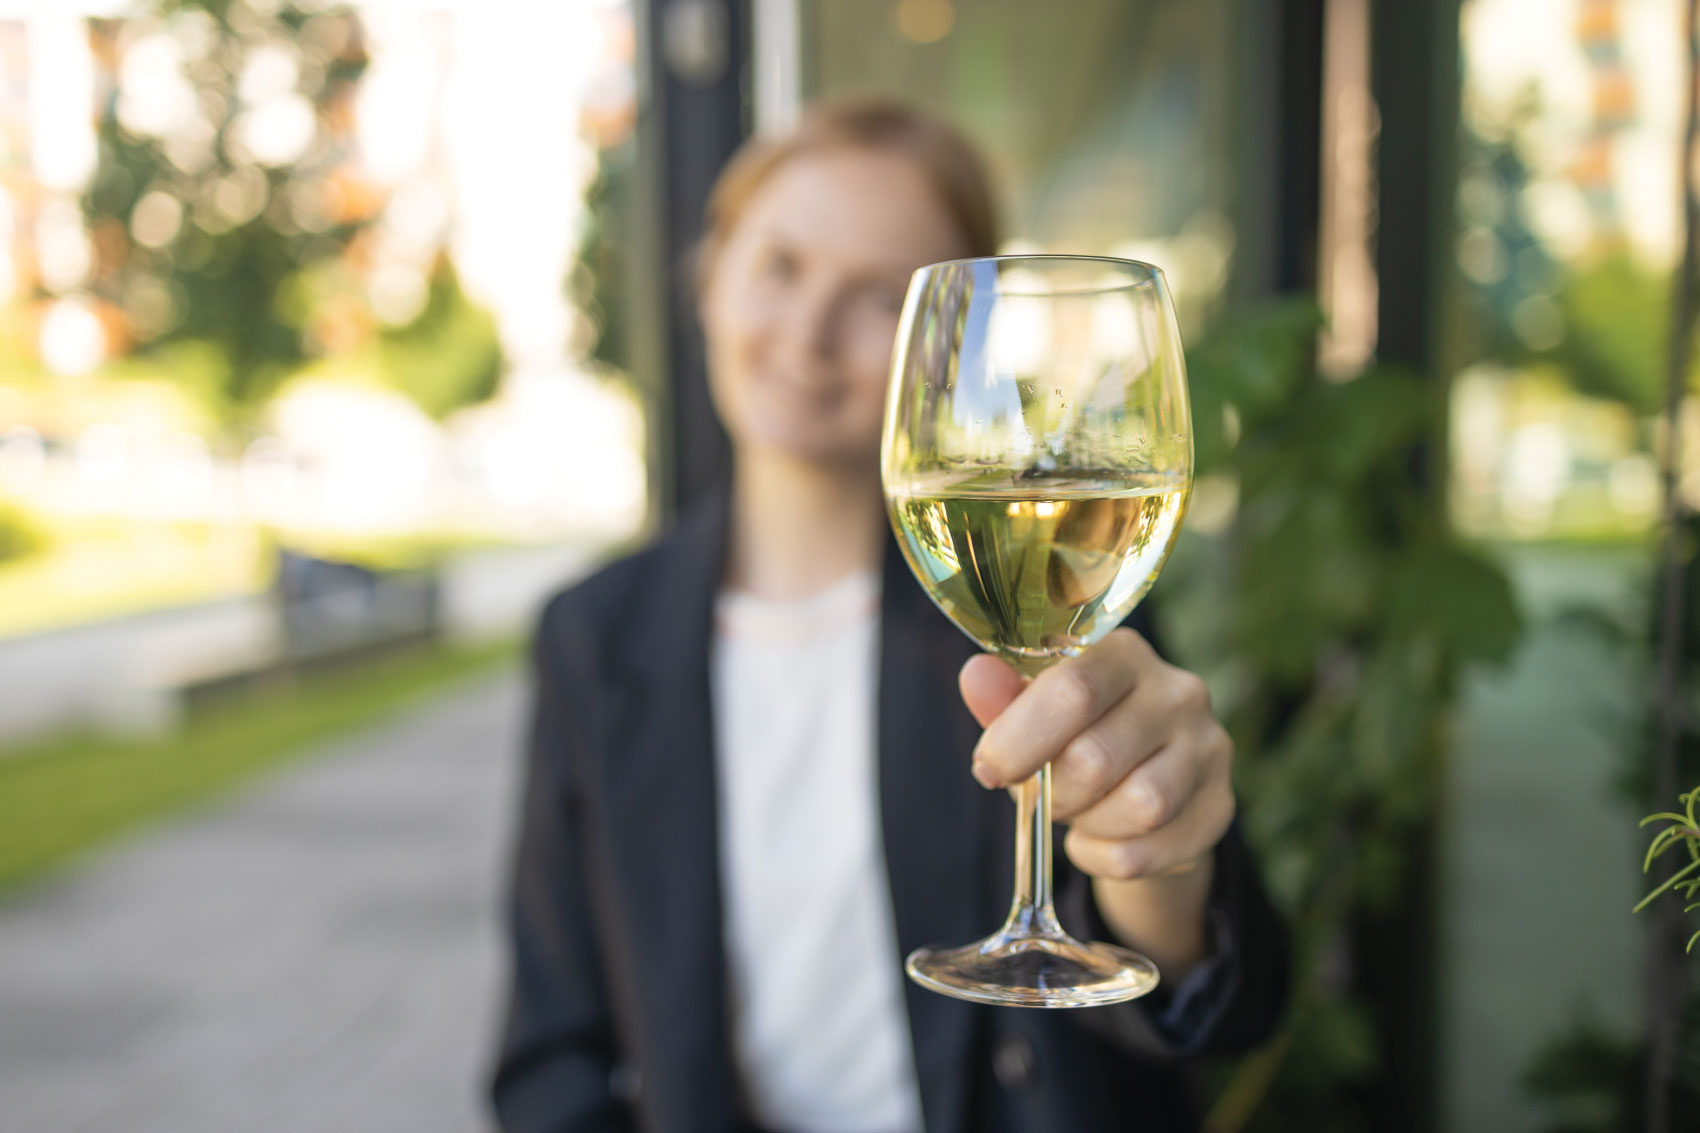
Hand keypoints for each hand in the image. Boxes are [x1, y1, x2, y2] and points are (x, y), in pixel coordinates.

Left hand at [959, 628, 1234, 883]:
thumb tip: (976, 675)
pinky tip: (1100, 838)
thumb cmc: (1076, 738)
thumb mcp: (1033, 714)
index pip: (1072, 690)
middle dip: (1052, 792)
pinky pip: (1146, 853)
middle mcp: (1179, 693)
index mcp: (1124, 654)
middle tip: (1043, 794)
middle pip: (1095, 759)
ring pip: (1138, 807)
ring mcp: (1209, 749)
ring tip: (1079, 811)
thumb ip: (1003, 699)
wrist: (1142, 787)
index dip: (1019, 739)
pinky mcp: (1220, 807)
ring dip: (1087, 823)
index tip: (989, 768)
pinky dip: (1104, 857)